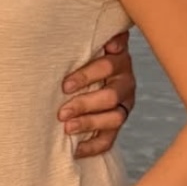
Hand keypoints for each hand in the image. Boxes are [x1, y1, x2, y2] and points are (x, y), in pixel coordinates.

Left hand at [58, 30, 136, 157]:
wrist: (90, 73)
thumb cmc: (83, 54)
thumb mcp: (88, 41)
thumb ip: (99, 34)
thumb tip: (111, 37)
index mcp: (119, 60)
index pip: (108, 66)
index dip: (87, 76)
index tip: (65, 85)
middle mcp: (125, 83)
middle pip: (110, 96)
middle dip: (84, 104)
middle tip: (61, 112)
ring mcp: (123, 105)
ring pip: (114, 118)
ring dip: (89, 123)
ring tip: (67, 129)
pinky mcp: (116, 125)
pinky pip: (109, 139)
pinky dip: (93, 146)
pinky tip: (75, 150)